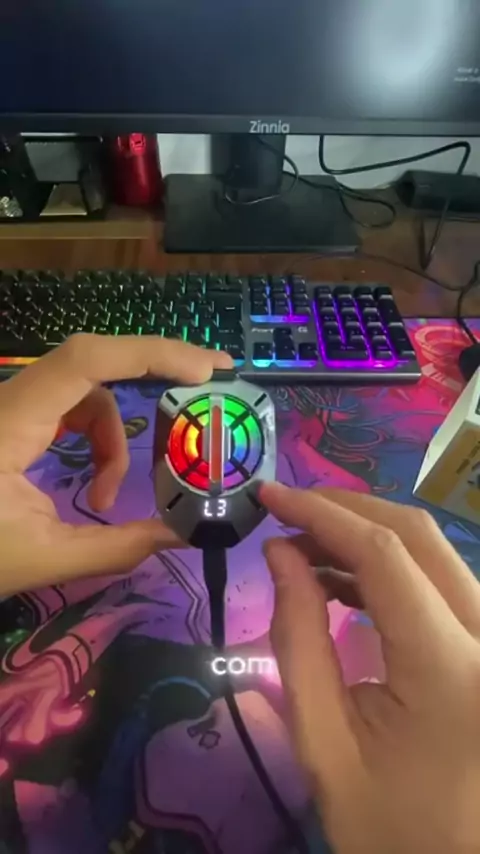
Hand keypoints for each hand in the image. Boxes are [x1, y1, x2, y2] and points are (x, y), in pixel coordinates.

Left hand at [0, 334, 231, 596]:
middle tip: (212, 382)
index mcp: (12, 423)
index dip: (151, 353)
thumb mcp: (43, 559)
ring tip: (108, 497)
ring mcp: (14, 409)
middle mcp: (14, 401)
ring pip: (86, 392)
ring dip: (115, 438)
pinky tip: (92, 491)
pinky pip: (71, 412)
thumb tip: (185, 536)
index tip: (205, 371)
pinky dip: (96, 444)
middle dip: (155, 368)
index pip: (86, 360)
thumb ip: (118, 548)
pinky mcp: (15, 422)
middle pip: (93, 362)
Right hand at [261, 483, 479, 853]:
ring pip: (435, 554)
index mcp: (452, 669)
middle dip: (345, 510)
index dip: (322, 513)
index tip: (268, 495)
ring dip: (366, 537)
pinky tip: (339, 579)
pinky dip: (388, 570)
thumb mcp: (323, 743)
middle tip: (284, 511)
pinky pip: (441, 584)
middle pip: (419, 537)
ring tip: (301, 548)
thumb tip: (279, 552)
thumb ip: (297, 639)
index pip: (384, 556)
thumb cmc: (386, 826)